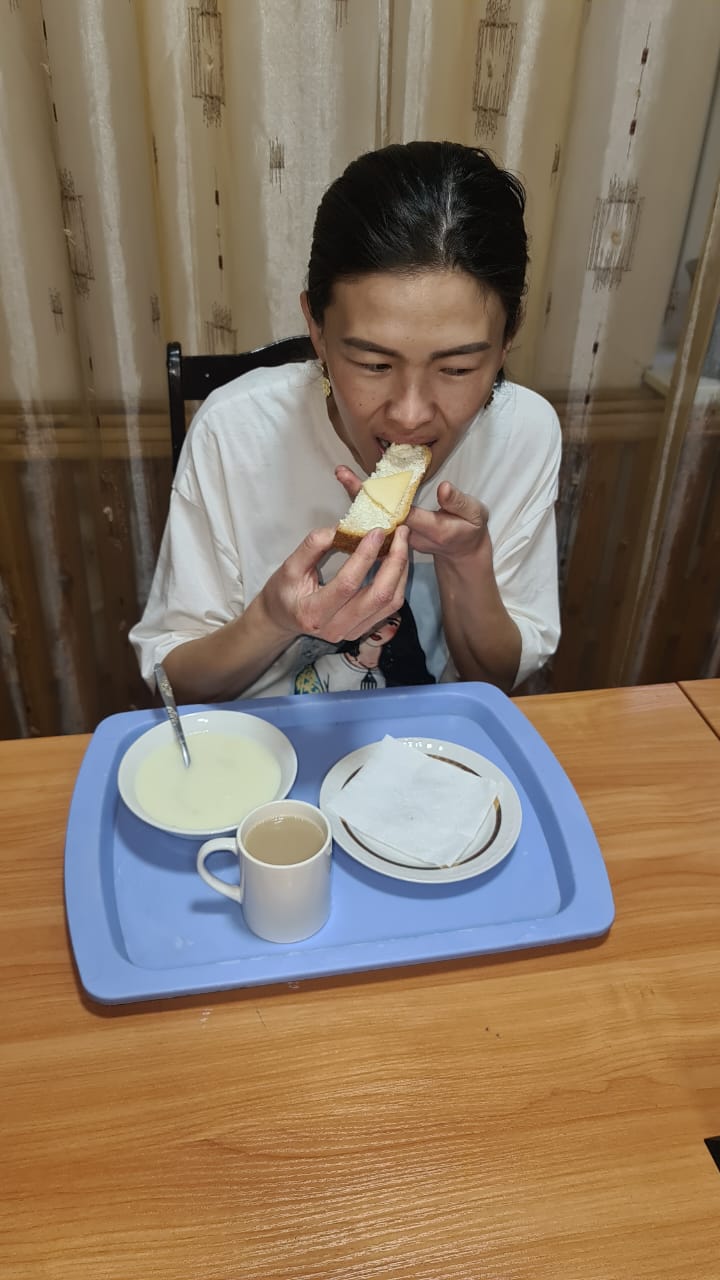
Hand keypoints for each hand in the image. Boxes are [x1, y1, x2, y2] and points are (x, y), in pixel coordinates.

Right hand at [259, 523, 409, 644]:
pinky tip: (396, 562)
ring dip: (401, 571)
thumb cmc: (284, 591)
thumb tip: (343, 528)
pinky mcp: (362, 631)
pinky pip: (390, 608)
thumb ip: (314, 546)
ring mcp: (352, 633)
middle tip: (400, 533)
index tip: (377, 531)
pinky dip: (398, 583)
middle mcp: (336, 628)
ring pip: (390, 603)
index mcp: (314, 613)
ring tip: (401, 544)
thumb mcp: (289, 566)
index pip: (347, 584)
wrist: (282, 619)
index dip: (365, 556)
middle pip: (378, 596)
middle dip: (394, 562)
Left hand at [336, 466, 489, 563]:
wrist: (461, 550)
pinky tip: (351, 486)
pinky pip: (377, 518)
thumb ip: (458, 502)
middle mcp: (409, 535)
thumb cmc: (469, 528)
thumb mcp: (474, 514)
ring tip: (342, 473)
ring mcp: (400, 536)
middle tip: (342, 473)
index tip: (368, 485)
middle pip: (381, 514)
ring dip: (358, 496)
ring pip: (375, 516)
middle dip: (360, 494)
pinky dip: (365, 502)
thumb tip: (442, 487)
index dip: (385, 500)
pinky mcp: (395, 534)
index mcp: (430, 529)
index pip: (403, 514)